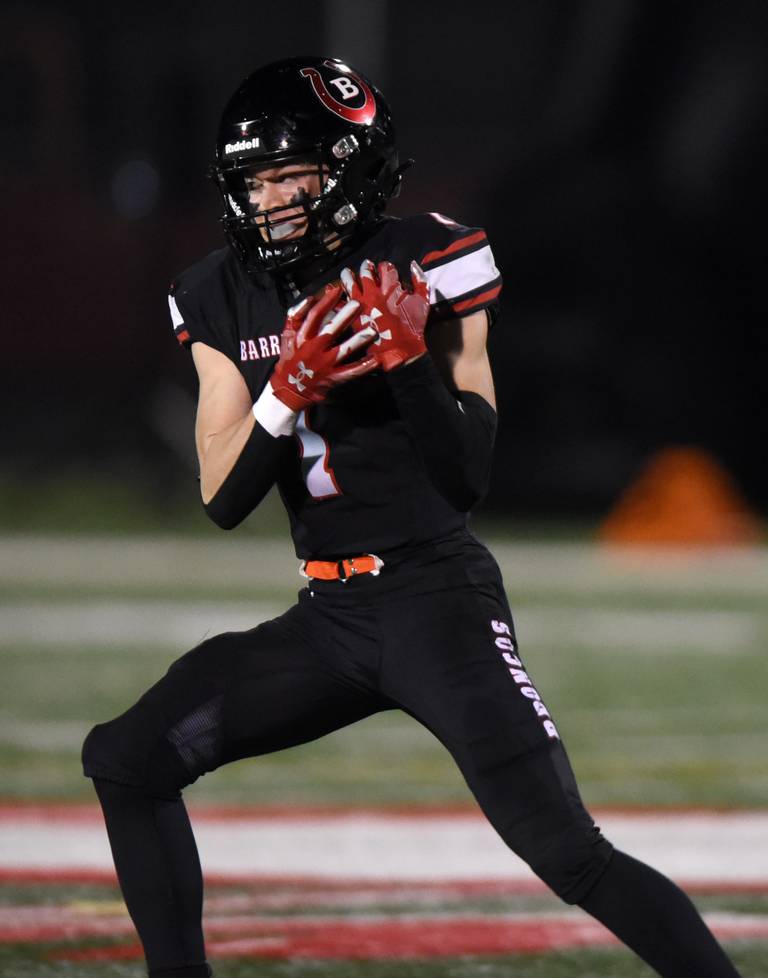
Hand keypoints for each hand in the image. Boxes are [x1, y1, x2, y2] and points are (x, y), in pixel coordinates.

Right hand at [270, 285, 376, 410]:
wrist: (289, 389)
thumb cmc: (290, 359)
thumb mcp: (287, 337)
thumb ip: (295, 316)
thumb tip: (310, 299)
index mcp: (302, 338)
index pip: (314, 316)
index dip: (326, 302)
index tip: (337, 290)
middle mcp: (314, 350)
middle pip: (331, 330)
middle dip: (345, 316)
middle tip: (358, 304)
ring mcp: (325, 365)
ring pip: (343, 350)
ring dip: (358, 340)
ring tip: (372, 332)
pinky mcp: (333, 379)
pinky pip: (351, 372)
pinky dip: (364, 367)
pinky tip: (376, 360)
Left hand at [340, 259, 430, 371]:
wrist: (400, 352)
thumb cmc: (413, 329)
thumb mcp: (423, 302)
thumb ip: (420, 281)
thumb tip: (413, 265)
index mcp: (391, 286)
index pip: (385, 267)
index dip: (385, 267)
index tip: (384, 268)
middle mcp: (374, 292)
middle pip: (365, 271)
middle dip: (366, 267)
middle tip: (366, 266)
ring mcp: (361, 304)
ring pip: (349, 281)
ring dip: (348, 275)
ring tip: (347, 273)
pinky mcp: (352, 316)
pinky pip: (340, 302)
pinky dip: (334, 295)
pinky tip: (331, 290)